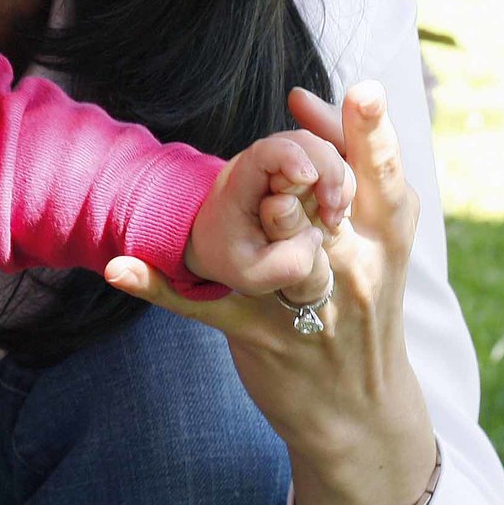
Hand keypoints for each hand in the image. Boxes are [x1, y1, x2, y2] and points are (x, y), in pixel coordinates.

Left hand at [108, 81, 437, 504]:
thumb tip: (299, 96)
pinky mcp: (258, 334)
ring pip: (280, 255)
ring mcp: (304, 303)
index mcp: (382, 237)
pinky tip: (120, 267)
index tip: (363, 90)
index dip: (372, 132)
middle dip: (315, 174)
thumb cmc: (362, 304)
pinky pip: (201, 306)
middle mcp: (351, 267)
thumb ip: (345, 169)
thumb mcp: (375, 243)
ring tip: (241, 199)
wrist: (360, 414)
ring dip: (264, 226)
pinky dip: (158, 287)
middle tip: (294, 154)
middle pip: (330, 206)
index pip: (383, 174)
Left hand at [181, 130, 353, 296]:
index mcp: (238, 187)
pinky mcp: (297, 170)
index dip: (291, 156)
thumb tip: (315, 234)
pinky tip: (332, 213)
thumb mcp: (254, 275)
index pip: (263, 153)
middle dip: (328, 172)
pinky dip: (339, 184)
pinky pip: (327, 163)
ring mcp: (279, 164)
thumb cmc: (232, 256)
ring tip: (331, 217)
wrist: (217, 244)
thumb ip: (286, 263)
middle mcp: (259, 165)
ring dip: (337, 180)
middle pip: (302, 143)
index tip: (309, 180)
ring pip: (320, 150)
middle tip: (331, 211)